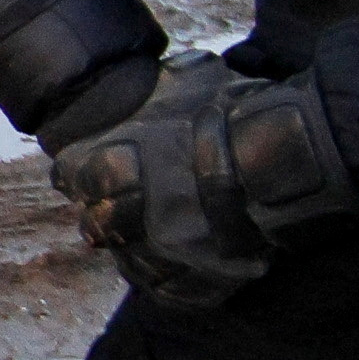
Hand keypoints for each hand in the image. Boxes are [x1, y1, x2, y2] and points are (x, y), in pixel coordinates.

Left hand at [50, 42, 358, 309]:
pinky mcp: (192, 283)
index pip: (69, 175)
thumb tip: (147, 70)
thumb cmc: (236, 111)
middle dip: (108, 210)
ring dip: (137, 244)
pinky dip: (171, 274)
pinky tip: (180, 257)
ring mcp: (159, 253)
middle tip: (129, 201)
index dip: (85, 169)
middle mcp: (127, 215)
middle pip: (94, 223)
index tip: (97, 166)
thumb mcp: (188, 78)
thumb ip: (156, 85)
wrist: (289, 156)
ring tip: (160, 228)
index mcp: (112, 165)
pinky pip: (166, 289)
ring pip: (127, 260)